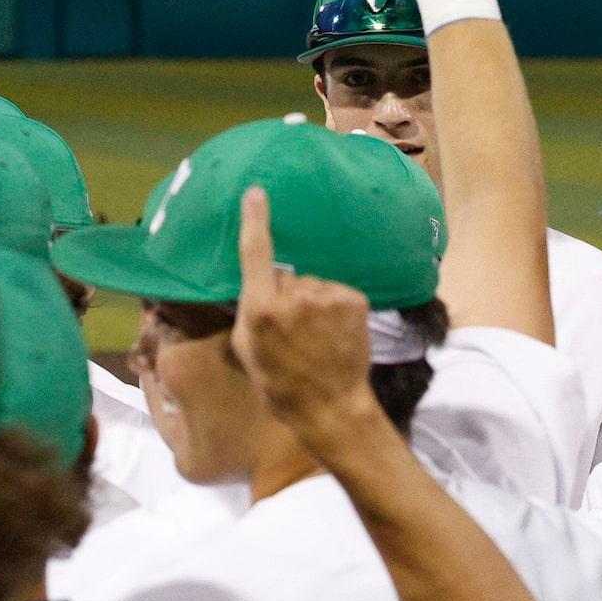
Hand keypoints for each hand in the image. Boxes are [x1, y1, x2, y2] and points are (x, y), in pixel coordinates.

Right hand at [231, 186, 382, 446]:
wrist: (331, 408)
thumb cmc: (280, 384)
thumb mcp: (246, 350)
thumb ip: (250, 312)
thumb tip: (257, 288)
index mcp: (261, 307)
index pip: (256, 252)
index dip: (255, 219)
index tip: (256, 192)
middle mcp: (294, 296)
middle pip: (287, 277)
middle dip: (287, 296)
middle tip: (293, 333)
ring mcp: (327, 296)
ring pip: (314, 286)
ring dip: (314, 305)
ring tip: (317, 339)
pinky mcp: (354, 300)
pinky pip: (338, 294)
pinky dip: (337, 310)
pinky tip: (336, 336)